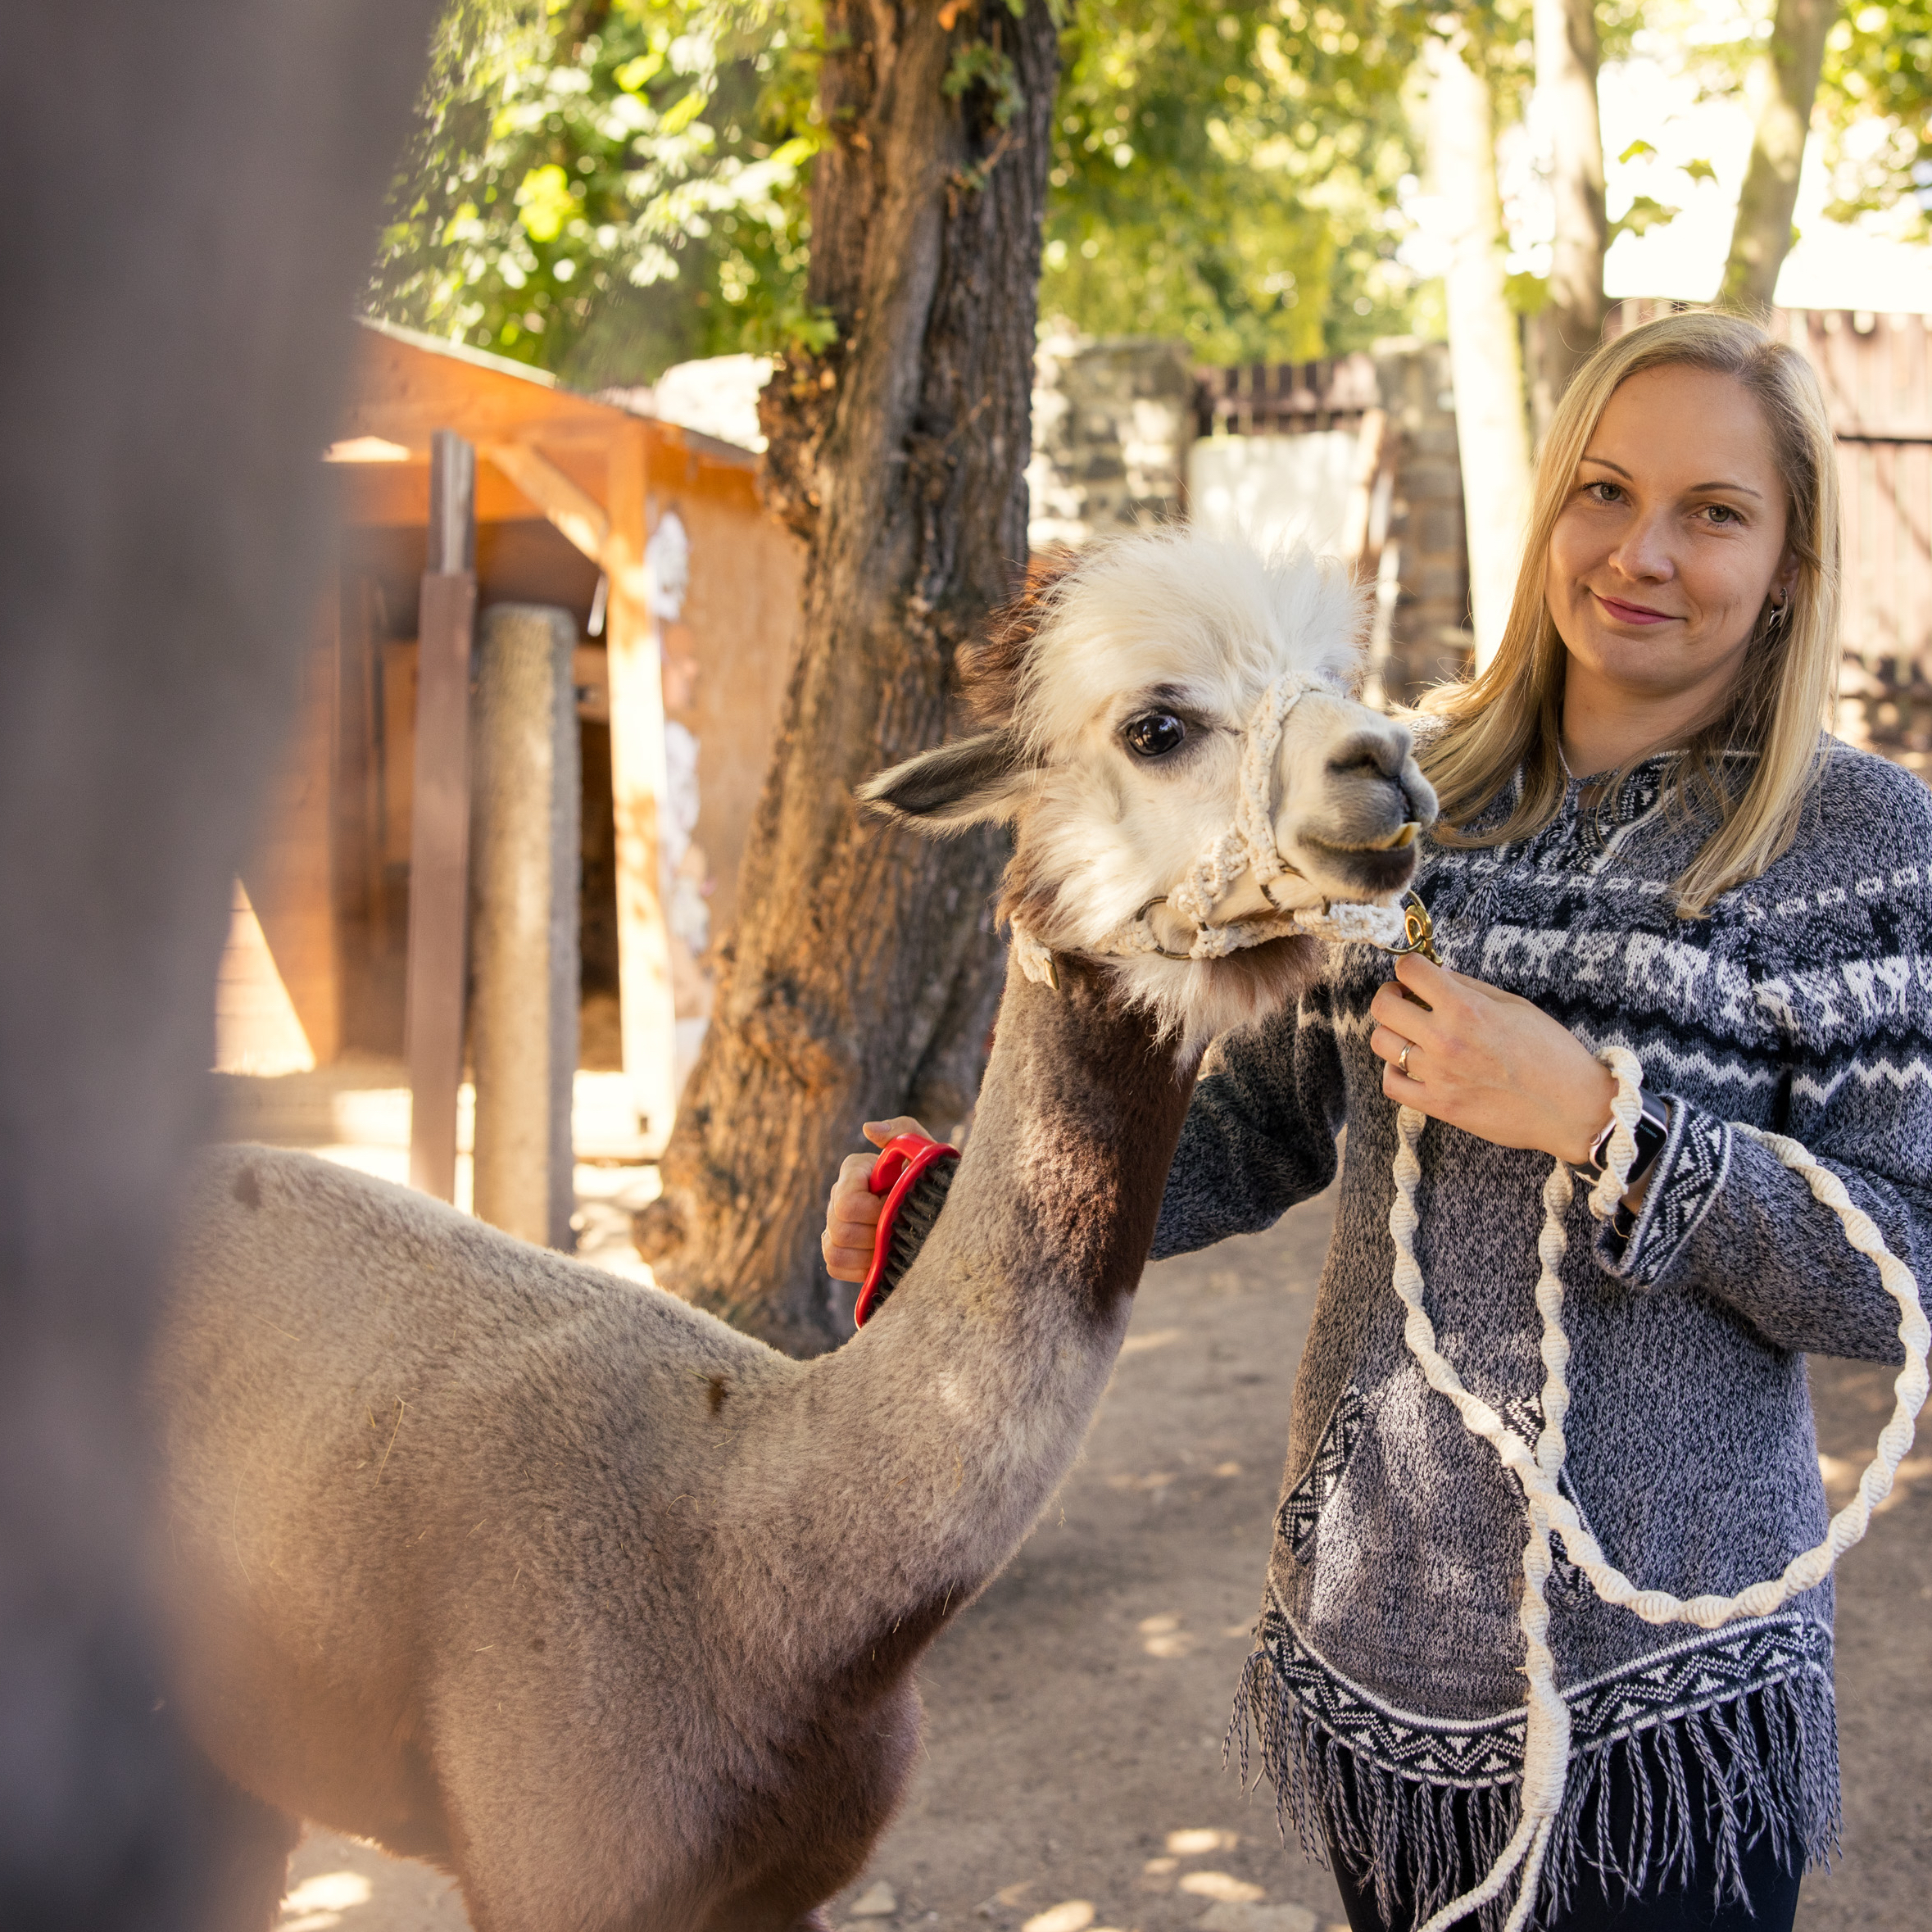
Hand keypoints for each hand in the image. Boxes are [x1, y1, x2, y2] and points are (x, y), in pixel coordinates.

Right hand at [821, 1116, 929, 1282]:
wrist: (936, 1206)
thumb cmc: (931, 1175)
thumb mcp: (925, 1149)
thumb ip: (902, 1131)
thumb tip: (868, 1129)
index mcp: (853, 1171)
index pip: (847, 1202)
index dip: (876, 1211)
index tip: (901, 1206)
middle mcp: (837, 1196)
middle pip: (840, 1230)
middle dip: (875, 1234)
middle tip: (901, 1228)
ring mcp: (835, 1224)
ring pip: (834, 1250)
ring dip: (867, 1254)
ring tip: (893, 1245)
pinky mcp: (840, 1250)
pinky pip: (835, 1266)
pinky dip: (858, 1269)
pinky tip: (882, 1259)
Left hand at [1367, 954, 1615, 1166]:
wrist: (1569, 1107)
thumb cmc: (1551, 1053)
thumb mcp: (1515, 1006)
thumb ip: (1471, 988)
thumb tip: (1439, 974)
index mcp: (1465, 1008)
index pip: (1410, 970)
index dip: (1410, 966)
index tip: (1415, 973)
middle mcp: (1444, 1039)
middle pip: (1383, 1007)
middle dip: (1391, 995)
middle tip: (1404, 998)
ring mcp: (1436, 1074)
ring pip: (1381, 1043)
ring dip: (1392, 1032)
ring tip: (1410, 1033)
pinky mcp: (1437, 1105)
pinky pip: (1391, 1083)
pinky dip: (1394, 1071)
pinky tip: (1411, 1065)